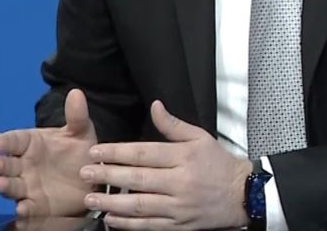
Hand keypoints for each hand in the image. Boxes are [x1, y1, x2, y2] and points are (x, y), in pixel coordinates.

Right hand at [0, 88, 97, 216]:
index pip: (13, 140)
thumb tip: (76, 93)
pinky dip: (24, 209)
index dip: (4, 141)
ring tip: (1, 183)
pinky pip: (27, 208)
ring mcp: (28, 186)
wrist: (91, 179)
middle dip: (0, 164)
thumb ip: (76, 116)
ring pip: (11, 186)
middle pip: (7, 164)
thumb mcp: (81, 132)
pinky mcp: (36, 205)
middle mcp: (24, 165)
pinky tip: (23, 208)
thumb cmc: (79, 151)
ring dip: (5, 185)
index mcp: (31, 144)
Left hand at [82, 100, 250, 229]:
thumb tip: (154, 106)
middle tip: (84, 174)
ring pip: (140, 206)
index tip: (95, 151)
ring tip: (91, 200)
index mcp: (184, 157)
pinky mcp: (180, 225)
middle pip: (138, 179)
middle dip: (108, 176)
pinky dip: (128, 225)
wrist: (242, 194)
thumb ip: (174, 125)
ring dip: (113, 203)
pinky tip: (111, 220)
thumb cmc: (218, 163)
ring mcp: (179, 207)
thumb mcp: (200, 137)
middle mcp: (180, 182)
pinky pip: (149, 226)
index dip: (117, 152)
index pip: (144, 153)